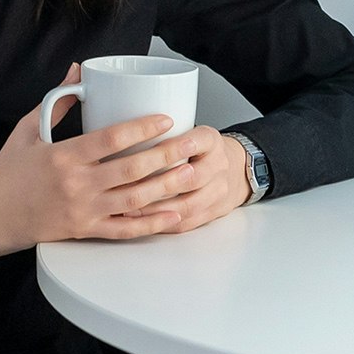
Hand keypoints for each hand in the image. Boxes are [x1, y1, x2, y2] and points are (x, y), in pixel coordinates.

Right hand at [0, 65, 205, 268]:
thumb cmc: (8, 172)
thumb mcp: (27, 131)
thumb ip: (56, 102)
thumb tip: (77, 70)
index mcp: (63, 156)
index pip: (111, 139)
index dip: (142, 128)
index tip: (166, 119)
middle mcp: (76, 184)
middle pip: (131, 168)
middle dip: (166, 155)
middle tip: (191, 144)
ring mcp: (83, 210)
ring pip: (134, 199)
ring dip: (167, 186)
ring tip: (191, 173)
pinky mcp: (86, 231)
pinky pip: (125, 229)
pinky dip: (152, 223)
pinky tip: (174, 214)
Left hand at [110, 126, 249, 234]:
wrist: (236, 170)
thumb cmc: (201, 151)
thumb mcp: (191, 132)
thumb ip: (165, 134)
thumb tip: (117, 128)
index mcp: (210, 140)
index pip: (194, 141)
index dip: (171, 149)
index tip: (146, 151)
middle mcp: (219, 165)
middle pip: (192, 178)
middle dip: (159, 185)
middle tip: (127, 187)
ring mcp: (219, 191)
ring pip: (187, 205)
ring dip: (156, 209)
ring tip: (128, 209)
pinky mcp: (214, 213)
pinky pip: (187, 223)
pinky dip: (163, 224)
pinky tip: (143, 223)